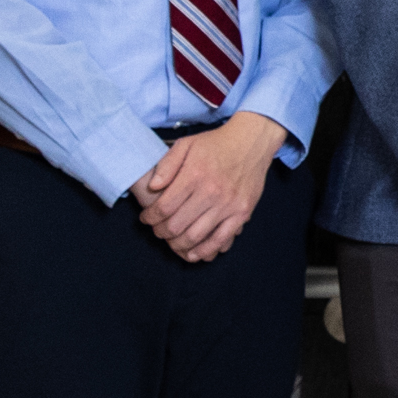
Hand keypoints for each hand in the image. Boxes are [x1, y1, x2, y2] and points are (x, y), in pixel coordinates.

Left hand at [133, 113, 286, 262]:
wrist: (251, 142)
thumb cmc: (215, 144)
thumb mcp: (186, 145)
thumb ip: (166, 165)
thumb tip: (152, 187)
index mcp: (193, 175)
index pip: (164, 207)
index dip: (150, 217)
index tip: (146, 218)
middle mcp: (210, 192)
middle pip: (177, 225)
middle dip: (161, 232)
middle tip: (157, 230)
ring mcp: (228, 205)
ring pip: (195, 236)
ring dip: (178, 244)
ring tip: (171, 241)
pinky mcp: (242, 213)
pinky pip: (220, 239)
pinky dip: (204, 251)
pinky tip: (193, 254)